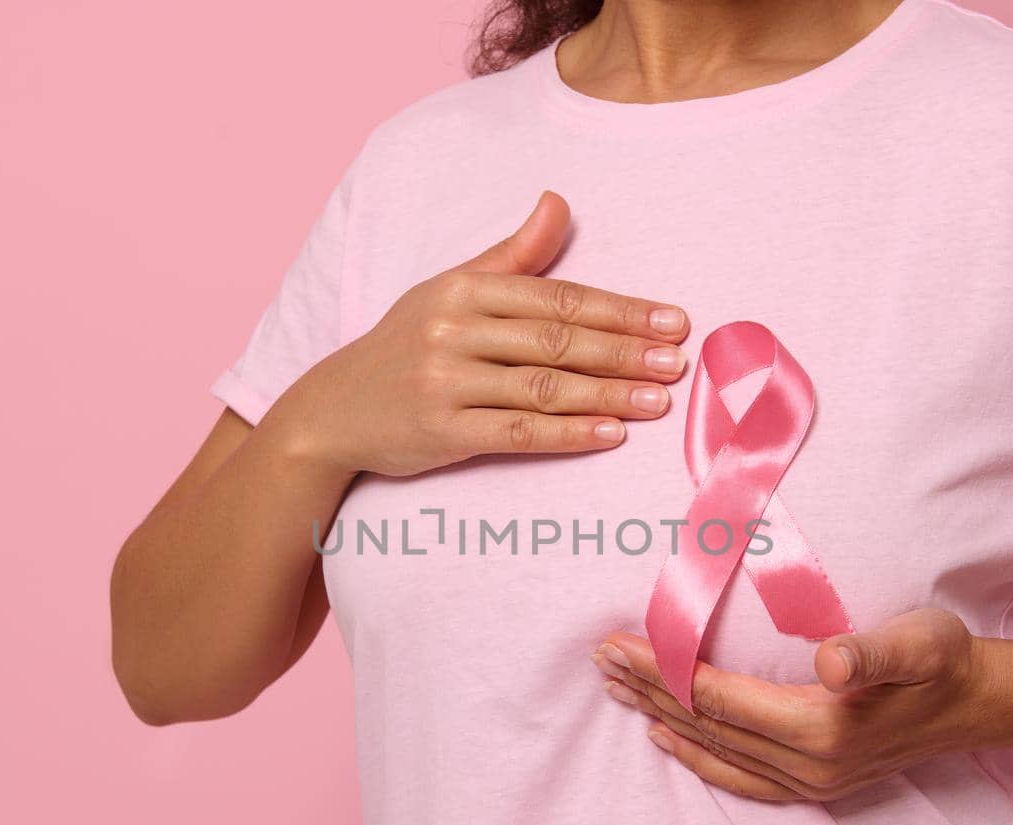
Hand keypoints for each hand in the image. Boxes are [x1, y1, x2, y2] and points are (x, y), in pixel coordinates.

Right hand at [276, 190, 691, 476]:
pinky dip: (568, 435)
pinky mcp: (441, 432)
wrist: (334, 409)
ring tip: (659, 399)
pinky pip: (517, 434)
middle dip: (624, 351)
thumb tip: (559, 202)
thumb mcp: (450, 290)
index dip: (619, 310)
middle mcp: (452, 331)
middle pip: (557, 341)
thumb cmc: (406, 344)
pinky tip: (611, 434)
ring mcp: (445, 383)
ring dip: (608, 394)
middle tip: (678, 360)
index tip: (672, 320)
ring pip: (543, 387)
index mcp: (463, 290)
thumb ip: (511, 255)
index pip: (557, 297)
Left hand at [590, 608, 1009, 801]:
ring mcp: (809, 782)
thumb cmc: (944, 659)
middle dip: (646, 689)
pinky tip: (666, 739)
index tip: (617, 642)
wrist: (981, 703)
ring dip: (660, 718)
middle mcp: (807, 765)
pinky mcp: (815, 785)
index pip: (716, 695)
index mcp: (819, 728)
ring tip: (616, 691)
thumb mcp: (918, 642)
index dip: (662, 668)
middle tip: (598, 660)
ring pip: (713, 750)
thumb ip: (874, 652)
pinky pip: (738, 778)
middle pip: (704, 724)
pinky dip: (697, 758)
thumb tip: (831, 664)